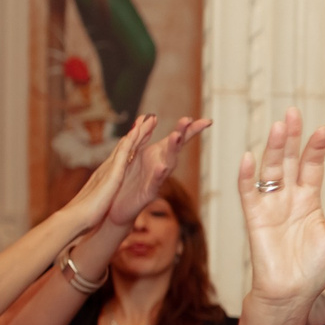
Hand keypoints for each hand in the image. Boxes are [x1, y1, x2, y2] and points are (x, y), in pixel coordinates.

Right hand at [57, 114, 162, 236]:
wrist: (75, 219)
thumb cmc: (86, 213)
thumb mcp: (100, 199)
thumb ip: (103, 191)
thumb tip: (106, 192)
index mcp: (108, 174)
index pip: (123, 155)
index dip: (133, 142)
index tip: (141, 130)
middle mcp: (108, 168)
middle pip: (125, 146)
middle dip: (137, 132)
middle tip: (148, 117)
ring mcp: (109, 170)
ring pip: (125, 147)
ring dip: (136, 133)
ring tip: (147, 119)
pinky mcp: (111, 176)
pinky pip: (122, 157)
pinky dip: (129, 144)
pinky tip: (137, 134)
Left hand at [95, 115, 209, 232]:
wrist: (117, 207)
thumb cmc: (127, 181)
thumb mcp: (133, 153)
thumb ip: (142, 136)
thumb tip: (149, 116)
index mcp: (157, 154)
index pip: (178, 139)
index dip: (192, 129)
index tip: (207, 121)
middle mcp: (162, 164)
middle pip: (175, 147)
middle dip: (182, 133)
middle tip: (187, 121)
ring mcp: (157, 179)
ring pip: (168, 162)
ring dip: (172, 149)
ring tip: (176, 136)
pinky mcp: (149, 192)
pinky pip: (155, 181)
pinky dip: (159, 174)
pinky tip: (162, 166)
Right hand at [240, 110, 324, 308]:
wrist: (293, 294)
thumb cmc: (314, 268)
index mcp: (310, 201)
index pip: (312, 167)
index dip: (316, 148)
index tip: (324, 130)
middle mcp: (289, 199)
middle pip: (289, 161)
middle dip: (292, 138)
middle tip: (294, 113)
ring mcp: (271, 206)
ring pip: (271, 171)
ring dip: (273, 149)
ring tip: (279, 127)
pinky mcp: (254, 218)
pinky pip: (248, 193)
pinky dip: (247, 176)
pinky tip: (249, 158)